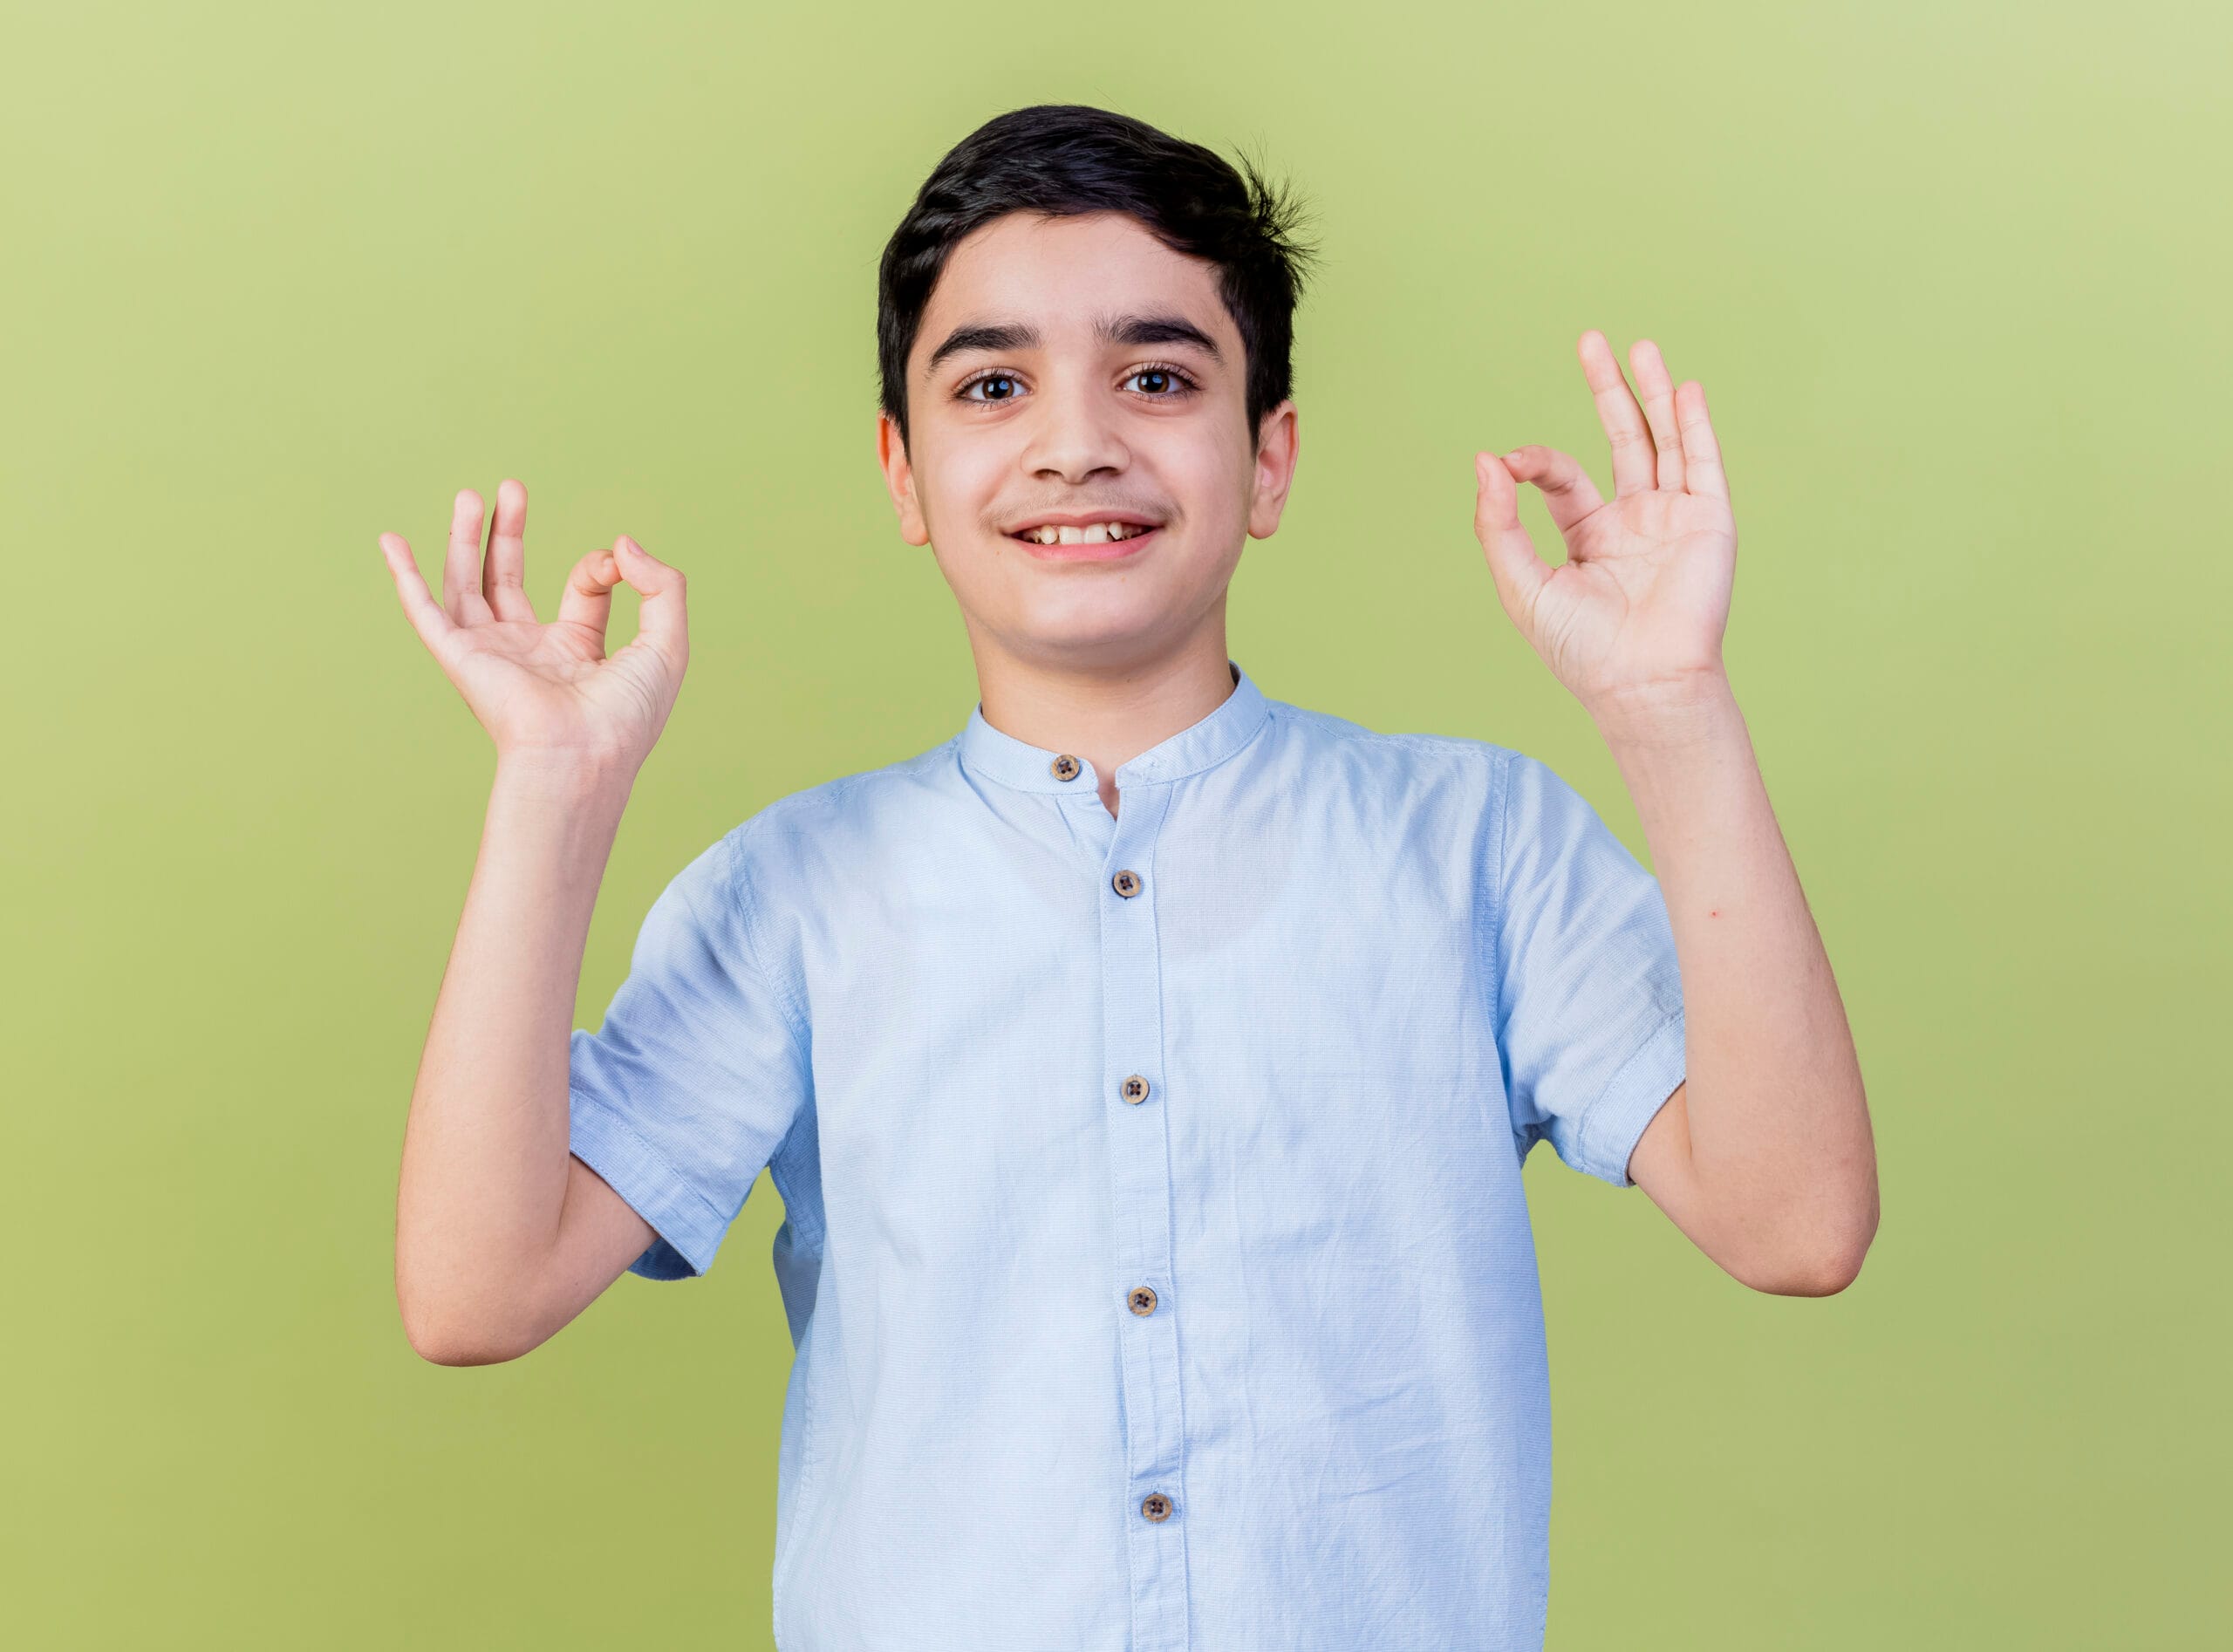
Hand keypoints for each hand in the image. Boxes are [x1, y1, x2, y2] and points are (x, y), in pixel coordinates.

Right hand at [377, 480, 687, 773]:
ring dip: (465, 539)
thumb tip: (622, 543)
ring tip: (470, 494)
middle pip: (508, 579)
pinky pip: (425, 611)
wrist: (584, 756)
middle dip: (509, 532)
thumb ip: (661, 585)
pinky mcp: (461, 658)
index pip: (584, 590)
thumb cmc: (628, 715)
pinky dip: (405, 576)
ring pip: (467, 585)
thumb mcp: (667, 642)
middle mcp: (530, 652)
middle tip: (511, 487)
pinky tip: (390, 541)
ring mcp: (492, 654)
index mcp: (579, 653)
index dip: (603, 566)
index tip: (618, 564)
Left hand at [1472, 331, 1736, 721]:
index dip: (1535, 460)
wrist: (1640, 683)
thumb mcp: (1521, 583)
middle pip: (1621, 440)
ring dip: (1654, 394)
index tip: (1511, 462)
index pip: (1563, 477)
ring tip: (1640, 346)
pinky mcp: (1708, 523)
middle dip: (1607, 390)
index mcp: (1587, 538)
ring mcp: (1672, 520)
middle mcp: (1633, 522)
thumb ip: (1499, 523)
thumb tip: (1484, 460)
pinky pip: (1703, 465)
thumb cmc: (1579, 649)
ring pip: (1664, 442)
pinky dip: (1695, 426)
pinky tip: (1685, 389)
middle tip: (1591, 341)